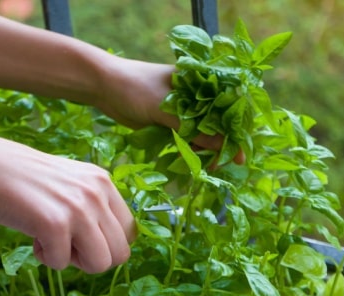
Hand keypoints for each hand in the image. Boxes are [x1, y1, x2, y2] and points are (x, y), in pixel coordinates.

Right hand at [0, 134, 135, 272]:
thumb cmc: (25, 182)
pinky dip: (46, 258)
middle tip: (66, 243)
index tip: (80, 235)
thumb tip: (112, 250)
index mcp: (104, 182)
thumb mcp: (70, 185)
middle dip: (92, 257)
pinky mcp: (56, 224)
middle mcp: (98, 192)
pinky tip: (33, 236)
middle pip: (121, 253)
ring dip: (74, 261)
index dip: (105, 243)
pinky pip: (62, 264)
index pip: (130, 232)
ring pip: (101, 264)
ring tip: (52, 241)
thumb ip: (94, 207)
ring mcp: (79, 208)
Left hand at [96, 57, 244, 163]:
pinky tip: (189, 162)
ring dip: (204, 150)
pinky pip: (187, 139)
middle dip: (220, 145)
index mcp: (202, 81)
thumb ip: (194, 128)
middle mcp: (197, 95)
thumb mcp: (166, 109)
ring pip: (203, 134)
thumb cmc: (136, 87)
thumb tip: (222, 146)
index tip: (238, 154)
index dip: (236, 131)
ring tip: (204, 167)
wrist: (104, 88)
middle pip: (218, 124)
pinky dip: (189, 150)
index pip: (228, 107)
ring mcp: (185, 110)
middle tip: (218, 165)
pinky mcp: (172, 122)